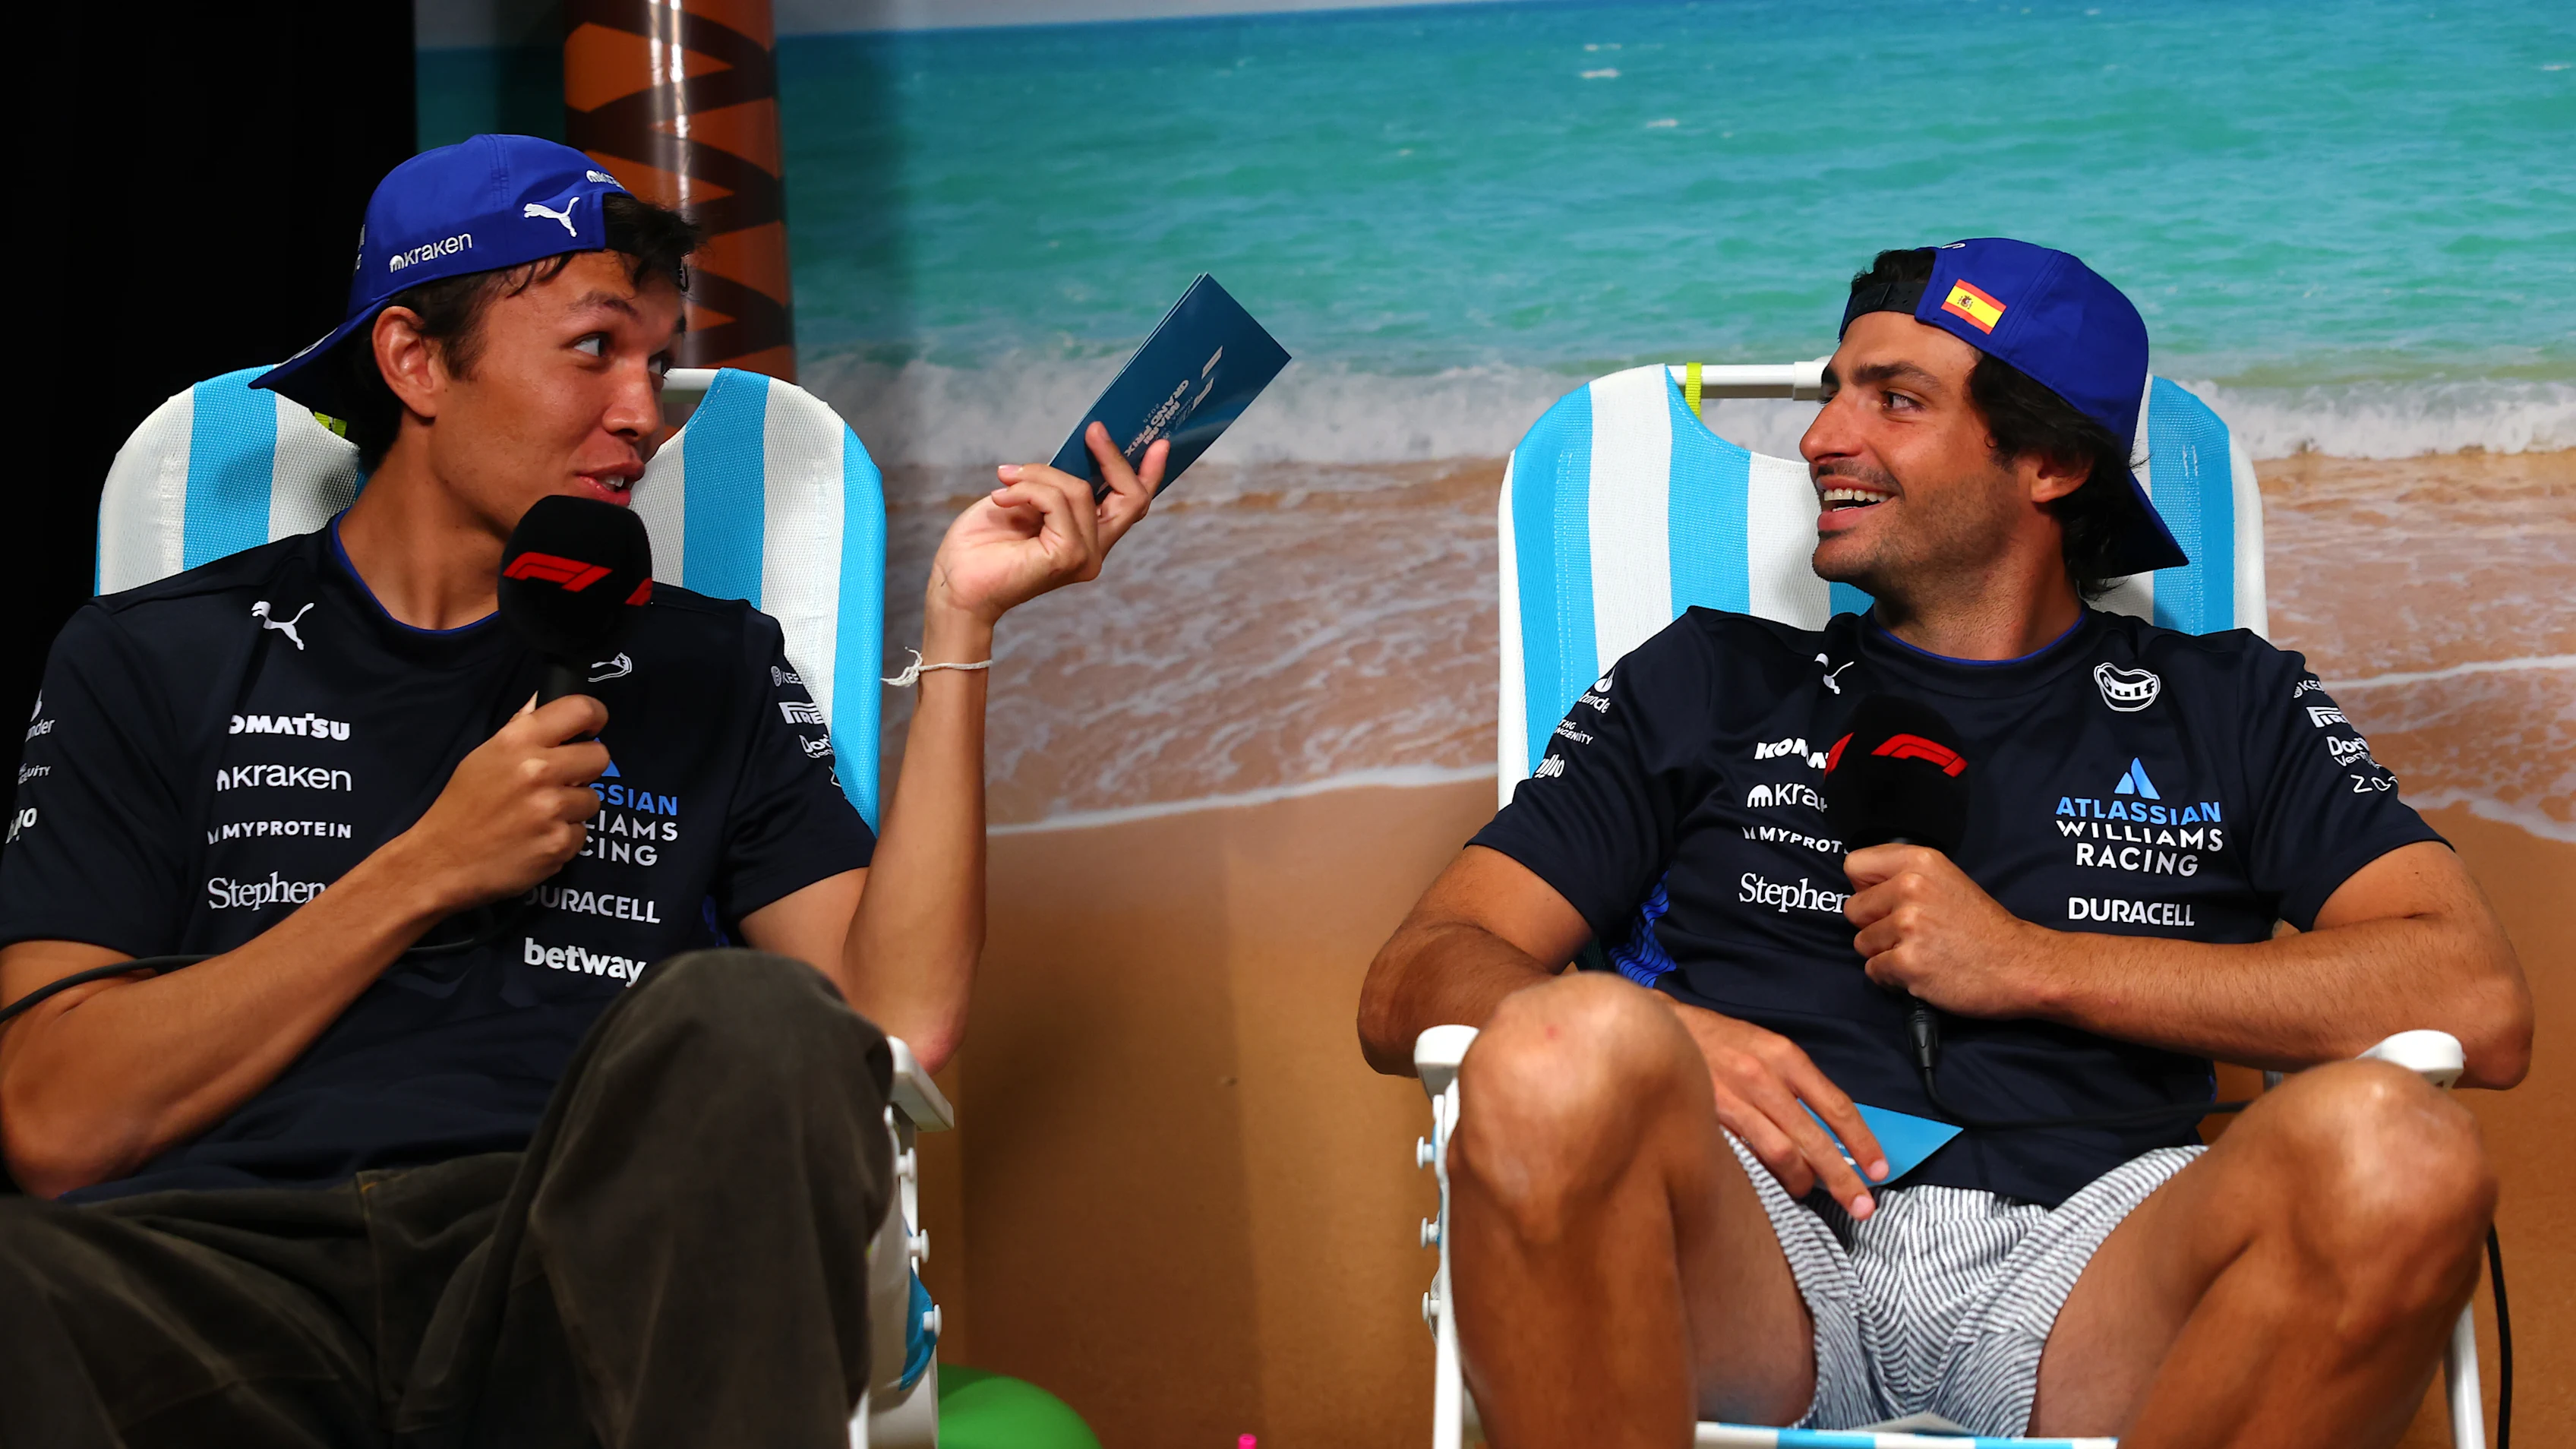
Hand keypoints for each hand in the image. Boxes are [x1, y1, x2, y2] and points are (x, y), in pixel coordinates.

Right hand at [394, 695, 609, 913]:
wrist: (439, 861)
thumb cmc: (461, 806)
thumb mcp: (483, 756)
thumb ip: (520, 731)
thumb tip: (542, 703)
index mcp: (517, 741)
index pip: (581, 710)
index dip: (595, 717)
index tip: (592, 728)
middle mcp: (538, 770)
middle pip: (600, 757)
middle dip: (586, 769)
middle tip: (563, 781)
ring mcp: (551, 808)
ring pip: (592, 799)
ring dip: (573, 808)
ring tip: (539, 816)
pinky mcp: (559, 843)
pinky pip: (581, 834)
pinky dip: (563, 838)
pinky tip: (535, 840)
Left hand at [924, 423, 1161, 628]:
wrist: (955, 583)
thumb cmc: (982, 546)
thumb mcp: (1023, 502)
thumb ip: (1053, 487)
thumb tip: (1073, 455)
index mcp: (1087, 539)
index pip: (1131, 506)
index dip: (1148, 473)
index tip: (1158, 443)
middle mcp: (1094, 552)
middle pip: (1130, 497)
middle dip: (1114, 458)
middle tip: (1093, 431)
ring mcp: (1084, 557)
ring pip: (1079, 491)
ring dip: (1038, 476)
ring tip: (1005, 479)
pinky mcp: (1067, 557)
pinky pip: (1056, 502)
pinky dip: (1027, 490)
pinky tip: (1001, 499)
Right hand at [1665, 998, 1887, 1217]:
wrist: (1663, 1030)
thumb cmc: (1720, 1042)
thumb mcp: (1766, 1048)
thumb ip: (1796, 1084)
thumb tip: (1829, 1131)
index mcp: (1785, 1057)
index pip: (1837, 1107)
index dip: (1863, 1143)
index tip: (1879, 1171)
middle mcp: (1764, 1077)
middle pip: (1814, 1140)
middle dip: (1843, 1178)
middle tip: (1862, 1208)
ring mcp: (1735, 1099)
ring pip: (1781, 1154)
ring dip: (1801, 1181)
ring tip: (1807, 1192)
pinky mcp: (1710, 1117)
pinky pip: (1746, 1156)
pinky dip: (1765, 1173)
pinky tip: (1772, 1182)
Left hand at [1844, 844, 2056, 1017]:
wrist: (2020, 966)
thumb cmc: (1983, 928)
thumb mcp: (1948, 879)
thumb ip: (1904, 875)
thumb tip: (1860, 885)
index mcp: (1919, 861)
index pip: (1854, 865)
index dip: (1866, 887)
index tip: (1885, 901)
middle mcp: (1910, 888)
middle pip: (1852, 909)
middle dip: (1874, 926)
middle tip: (1912, 934)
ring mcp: (1908, 926)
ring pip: (1861, 943)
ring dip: (1885, 953)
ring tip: (1922, 952)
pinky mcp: (1907, 963)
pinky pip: (1873, 970)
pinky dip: (1892, 978)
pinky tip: (1922, 971)